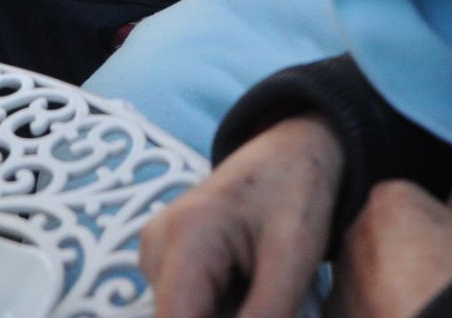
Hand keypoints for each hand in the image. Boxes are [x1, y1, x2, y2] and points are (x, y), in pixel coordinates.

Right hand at [142, 115, 343, 317]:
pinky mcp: (165, 262)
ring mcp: (154, 254)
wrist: (291, 150)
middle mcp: (154, 247)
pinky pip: (188, 309)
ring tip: (266, 293)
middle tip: (273, 305)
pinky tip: (250, 293)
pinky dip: (221, 313)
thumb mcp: (292, 261)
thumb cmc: (298, 193)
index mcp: (185, 239)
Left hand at [330, 182, 451, 317]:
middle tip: (430, 272)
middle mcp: (355, 229)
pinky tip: (400, 312)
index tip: (442, 241)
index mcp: (386, 197)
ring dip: (382, 277)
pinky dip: (372, 306)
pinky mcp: (337, 307)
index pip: (402, 198)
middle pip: (378, 231)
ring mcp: (342, 271)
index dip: (424, 219)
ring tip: (415, 297)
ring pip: (364, 267)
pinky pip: (356, 301)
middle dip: (398, 247)